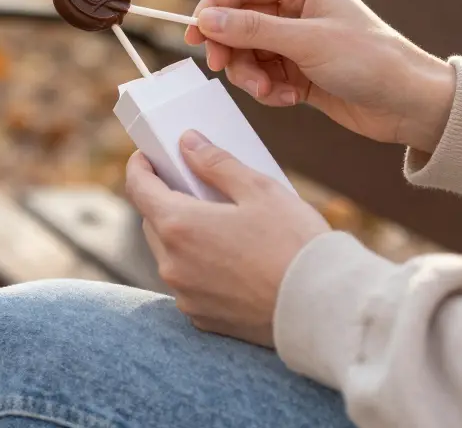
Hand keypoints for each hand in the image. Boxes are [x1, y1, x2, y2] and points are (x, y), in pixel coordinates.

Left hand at [124, 132, 330, 346]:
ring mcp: (185, 295)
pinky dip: (198, 267)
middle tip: (192, 185)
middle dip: (165, 201)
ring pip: (170, 256)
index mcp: (179, 226)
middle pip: (153, 223)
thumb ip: (217, 163)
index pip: (139, 188)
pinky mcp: (202, 318)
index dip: (139, 167)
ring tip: (218, 224)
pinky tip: (231, 260)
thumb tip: (188, 143)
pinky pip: (189, 284)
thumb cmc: (293, 243)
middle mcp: (172, 265)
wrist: (322, 308)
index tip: (147, 156)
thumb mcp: (259, 189)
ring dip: (182, 236)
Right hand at [185, 0, 454, 152]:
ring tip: (270, 91)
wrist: (409, 104)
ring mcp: (297, 41)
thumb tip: (206, 18)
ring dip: (250, 75)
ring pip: (248, 53)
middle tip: (223, 68)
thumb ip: (252, 30)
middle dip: (231, 49)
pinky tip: (289, 99)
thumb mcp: (307, 42)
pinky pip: (264, 76)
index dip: (214, 7)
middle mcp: (297, 8)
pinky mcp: (299, 71)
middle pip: (238, 22)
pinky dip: (268, 90)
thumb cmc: (372, 61)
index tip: (196, 34)